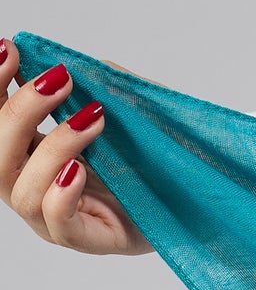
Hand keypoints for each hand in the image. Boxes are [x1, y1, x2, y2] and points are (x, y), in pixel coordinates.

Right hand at [0, 39, 151, 253]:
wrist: (203, 197)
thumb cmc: (161, 155)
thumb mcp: (133, 110)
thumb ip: (103, 86)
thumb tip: (71, 63)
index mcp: (37, 154)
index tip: (10, 49)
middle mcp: (39, 187)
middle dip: (20, 111)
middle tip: (59, 80)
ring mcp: (59, 218)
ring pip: (22, 191)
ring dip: (53, 147)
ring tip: (92, 120)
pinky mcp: (90, 240)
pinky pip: (58, 224)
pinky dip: (61, 195)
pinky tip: (79, 170)